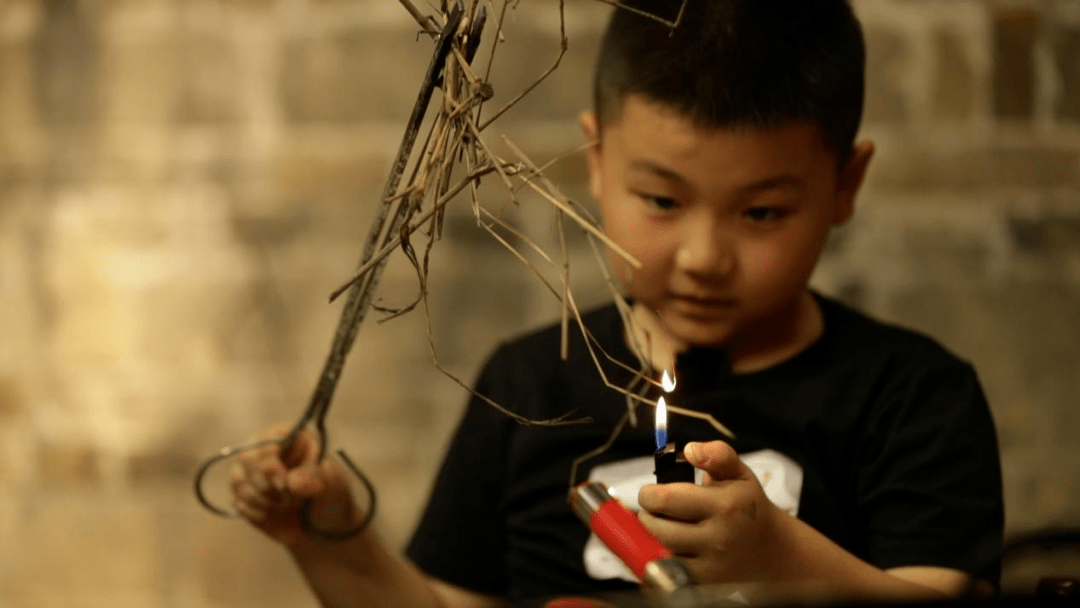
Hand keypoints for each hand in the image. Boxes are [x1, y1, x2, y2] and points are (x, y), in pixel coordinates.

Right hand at [230, 424, 359, 546]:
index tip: (284, 484)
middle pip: (246, 458)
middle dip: (265, 484)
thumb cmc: (331, 494)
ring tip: (286, 505)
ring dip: (262, 499)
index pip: (267, 439)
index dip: (271, 463)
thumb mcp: (332, 484)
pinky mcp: (245, 496)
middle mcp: (268, 450)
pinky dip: (256, 513)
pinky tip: (274, 514)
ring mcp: (253, 473)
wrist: (325, 525)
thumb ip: (312, 478)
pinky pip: (238, 502)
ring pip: (238, 480)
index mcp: (292, 438)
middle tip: (288, 499)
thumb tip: (292, 482)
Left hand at [638, 441, 784, 583]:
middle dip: (647, 516)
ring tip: (662, 528)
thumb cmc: (748, 507)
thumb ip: (717, 454)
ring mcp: (713, 566)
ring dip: (651, 540)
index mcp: (726, 505)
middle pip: (657, 529)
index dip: (649, 494)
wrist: (773, 552)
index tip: (651, 493)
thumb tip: (690, 449)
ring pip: (660, 553)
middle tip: (653, 511)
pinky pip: (667, 576)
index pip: (666, 499)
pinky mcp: (706, 586)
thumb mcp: (740, 474)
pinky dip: (660, 562)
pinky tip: (667, 550)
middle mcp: (720, 538)